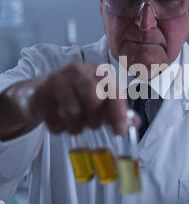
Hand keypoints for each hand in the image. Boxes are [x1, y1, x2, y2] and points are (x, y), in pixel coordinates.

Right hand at [15, 63, 138, 134]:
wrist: (42, 92)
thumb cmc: (77, 96)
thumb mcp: (100, 101)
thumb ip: (118, 112)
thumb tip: (134, 123)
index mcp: (98, 72)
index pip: (113, 91)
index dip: (118, 113)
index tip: (119, 131)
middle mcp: (79, 72)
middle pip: (93, 100)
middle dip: (94, 120)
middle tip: (92, 125)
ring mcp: (57, 80)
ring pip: (73, 112)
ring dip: (76, 127)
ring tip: (75, 125)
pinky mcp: (40, 94)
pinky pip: (54, 121)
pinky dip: (59, 129)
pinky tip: (60, 123)